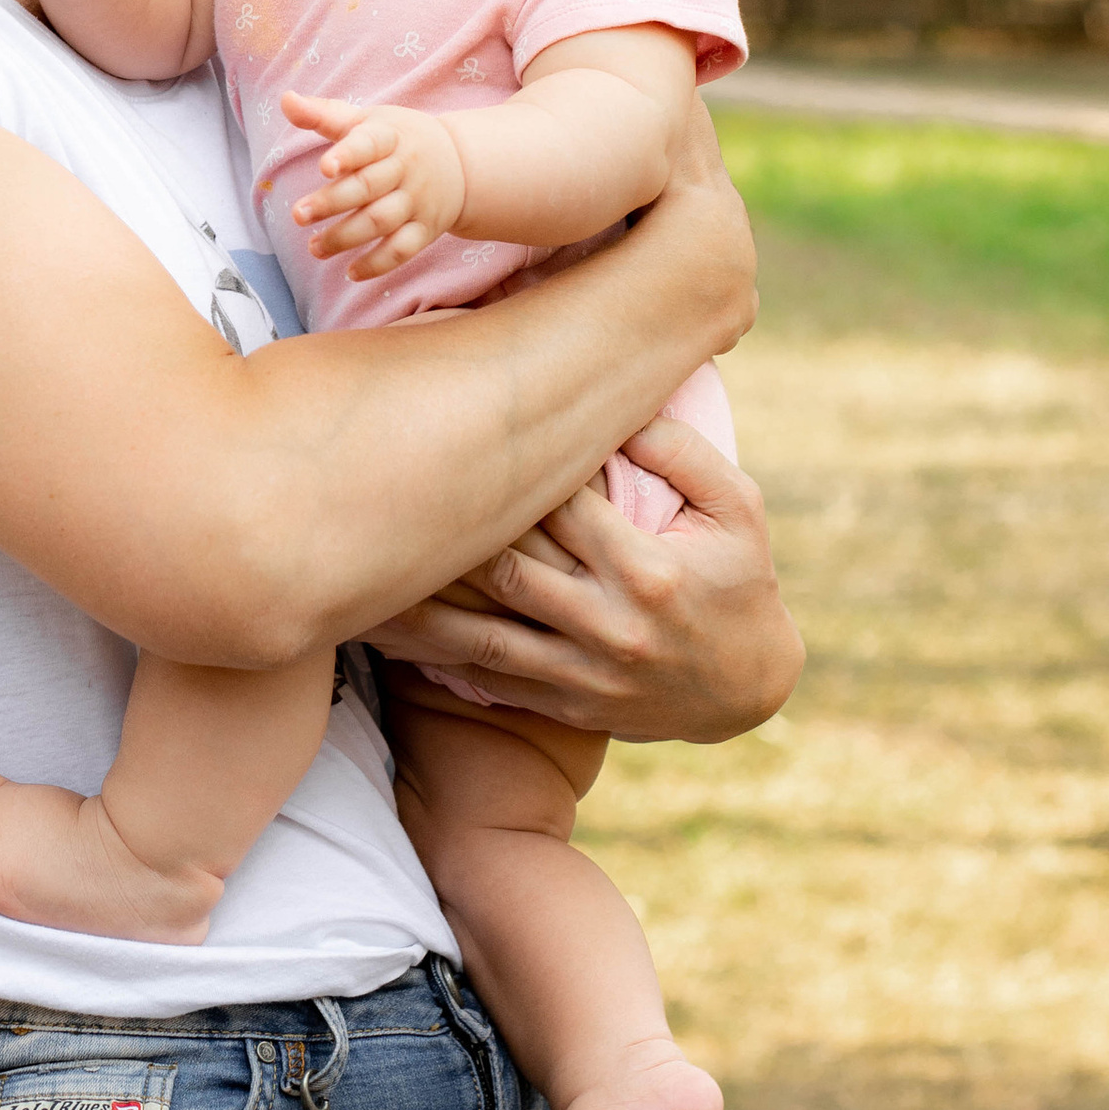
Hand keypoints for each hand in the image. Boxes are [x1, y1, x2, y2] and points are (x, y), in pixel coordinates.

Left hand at [284, 90, 466, 276]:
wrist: (462, 163)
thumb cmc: (398, 138)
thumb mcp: (367, 120)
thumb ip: (324, 115)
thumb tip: (285, 100)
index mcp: (389, 137)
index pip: (368, 144)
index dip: (347, 154)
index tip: (324, 166)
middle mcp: (405, 169)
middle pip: (368, 187)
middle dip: (332, 203)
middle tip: (298, 215)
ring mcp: (417, 201)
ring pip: (381, 221)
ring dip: (346, 237)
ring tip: (314, 248)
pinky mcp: (426, 229)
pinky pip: (403, 250)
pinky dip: (378, 263)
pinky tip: (351, 272)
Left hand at [366, 415, 801, 743]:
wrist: (750, 688)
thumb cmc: (741, 580)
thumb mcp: (738, 508)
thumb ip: (683, 453)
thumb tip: (623, 407)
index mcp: (646, 570)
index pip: (558, 504)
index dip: (509, 465)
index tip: (462, 429)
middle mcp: (607, 624)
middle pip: (505, 564)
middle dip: (447, 526)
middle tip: (382, 481)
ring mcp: (581, 672)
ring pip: (479, 630)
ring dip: (418, 599)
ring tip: (358, 563)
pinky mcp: (564, 702)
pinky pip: (485, 675)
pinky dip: (433, 652)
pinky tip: (384, 625)